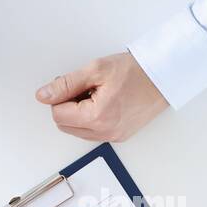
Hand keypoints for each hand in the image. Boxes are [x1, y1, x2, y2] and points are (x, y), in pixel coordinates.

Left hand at [35, 52, 167, 141]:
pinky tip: (104, 102)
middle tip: (85, 87)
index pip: (58, 114)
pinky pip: (92, 131)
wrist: (162, 78)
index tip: (73, 83)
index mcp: (97, 117)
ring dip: (79, 113)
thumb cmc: (135, 71)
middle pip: (65, 125)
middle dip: (68, 106)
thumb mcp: (95, 70)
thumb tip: (44, 95)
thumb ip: (66, 84)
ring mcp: (113, 136)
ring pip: (77, 130)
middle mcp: (105, 132)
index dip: (60, 96)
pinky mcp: (118, 136)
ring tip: (97, 94)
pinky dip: (91, 118)